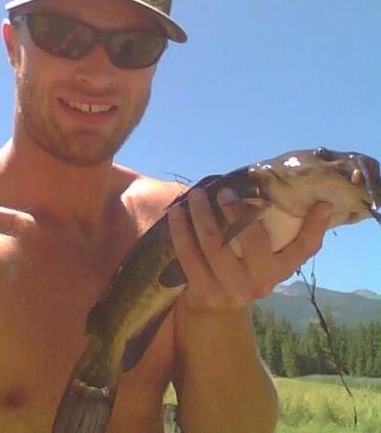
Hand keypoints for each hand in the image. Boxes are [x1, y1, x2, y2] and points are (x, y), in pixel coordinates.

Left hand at [168, 187, 331, 312]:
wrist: (214, 311)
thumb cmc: (239, 269)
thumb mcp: (260, 257)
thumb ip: (268, 229)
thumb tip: (271, 186)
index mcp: (279, 270)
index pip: (304, 249)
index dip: (315, 227)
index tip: (322, 203)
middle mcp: (261, 283)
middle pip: (254, 243)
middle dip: (238, 212)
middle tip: (224, 191)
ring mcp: (232, 291)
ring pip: (216, 247)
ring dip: (203, 216)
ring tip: (196, 195)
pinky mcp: (205, 294)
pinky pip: (190, 257)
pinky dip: (181, 232)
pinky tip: (177, 214)